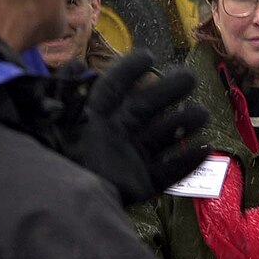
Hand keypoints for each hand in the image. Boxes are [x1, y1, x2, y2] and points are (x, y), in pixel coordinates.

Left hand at [57, 49, 208, 205]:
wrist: (52, 202)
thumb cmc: (51, 159)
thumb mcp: (52, 121)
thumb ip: (64, 95)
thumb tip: (74, 65)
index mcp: (94, 116)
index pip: (114, 87)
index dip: (129, 70)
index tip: (149, 56)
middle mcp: (116, 133)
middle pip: (147, 106)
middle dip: (168, 90)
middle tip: (190, 76)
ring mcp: (129, 159)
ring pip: (163, 137)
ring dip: (184, 124)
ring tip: (202, 113)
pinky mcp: (138, 185)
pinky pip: (168, 173)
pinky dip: (187, 163)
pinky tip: (207, 150)